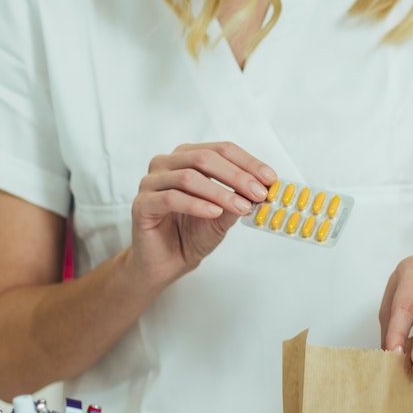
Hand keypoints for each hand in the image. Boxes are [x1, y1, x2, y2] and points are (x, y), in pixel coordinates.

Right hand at [125, 142, 274, 292]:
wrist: (168, 262)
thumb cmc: (193, 234)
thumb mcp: (224, 214)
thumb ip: (239, 198)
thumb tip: (263, 187)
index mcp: (187, 157)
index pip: (221, 150)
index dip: (248, 162)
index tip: (270, 179)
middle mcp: (167, 164)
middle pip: (205, 158)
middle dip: (237, 176)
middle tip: (259, 193)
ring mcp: (151, 182)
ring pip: (188, 177)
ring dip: (219, 192)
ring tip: (241, 207)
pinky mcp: (141, 204)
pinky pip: (170, 198)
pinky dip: (196, 204)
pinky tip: (214, 213)